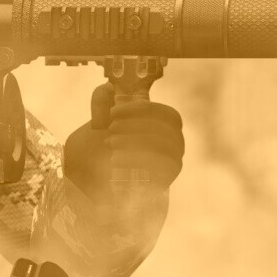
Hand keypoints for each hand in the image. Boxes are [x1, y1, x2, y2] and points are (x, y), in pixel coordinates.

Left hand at [63, 82, 183, 203]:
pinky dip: (134, 161)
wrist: (99, 172)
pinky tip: (114, 159)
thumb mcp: (104, 112)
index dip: (143, 110)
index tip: (114, 112)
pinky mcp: (162, 184)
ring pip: (163, 152)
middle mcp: (176, 145)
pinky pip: (157, 173)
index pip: (169, 116)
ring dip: (134, 143)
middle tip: (111, 128)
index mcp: (169, 127)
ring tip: (110, 143)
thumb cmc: (107, 137)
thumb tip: (111, 93)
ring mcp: (172, 166)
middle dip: (136, 126)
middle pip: (166, 132)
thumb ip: (104, 96)